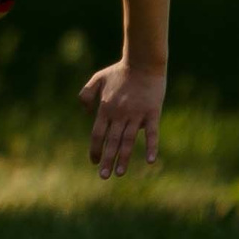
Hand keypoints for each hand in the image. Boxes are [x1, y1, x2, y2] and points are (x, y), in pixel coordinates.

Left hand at [77, 60, 163, 179]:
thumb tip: (86, 113)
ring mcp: (136, 114)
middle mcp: (119, 114)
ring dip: (124, 158)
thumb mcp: (97, 79)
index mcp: (106, 108)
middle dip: (107, 160)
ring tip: (119, 173)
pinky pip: (152, 133)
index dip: (95, 149)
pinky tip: (149, 161)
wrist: (143, 62)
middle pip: (111, 141)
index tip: (94, 162)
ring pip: (128, 140)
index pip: (97, 134)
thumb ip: (86, 94)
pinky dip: (151, 147)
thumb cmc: (120, 71)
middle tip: (104, 176)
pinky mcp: (152, 113)